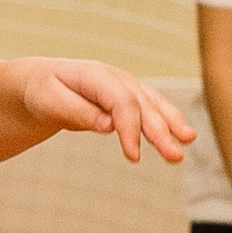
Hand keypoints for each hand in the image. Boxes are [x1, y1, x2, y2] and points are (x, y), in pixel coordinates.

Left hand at [14, 58, 193, 164]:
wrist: (43, 81)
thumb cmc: (44, 91)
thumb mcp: (50, 101)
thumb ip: (78, 112)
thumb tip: (109, 126)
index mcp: (95, 75)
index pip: (120, 102)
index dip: (129, 129)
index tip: (133, 157)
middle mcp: (116, 78)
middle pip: (142, 105)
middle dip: (160, 131)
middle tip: (174, 156)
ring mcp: (126, 86)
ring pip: (153, 104)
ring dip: (172, 124)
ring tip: (188, 141)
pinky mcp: (130, 97)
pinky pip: (152, 108)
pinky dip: (168, 120)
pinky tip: (183, 135)